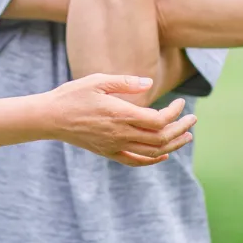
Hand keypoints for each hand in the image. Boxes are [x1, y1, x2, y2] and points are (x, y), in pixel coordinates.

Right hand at [45, 73, 194, 165]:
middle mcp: (121, 134)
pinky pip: (136, 161)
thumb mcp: (98, 81)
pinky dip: (153, 160)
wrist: (50, 118)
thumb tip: (149, 83)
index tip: (180, 102)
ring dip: (173, 145)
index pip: (159, 120)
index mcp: (121, 114)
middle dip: (181, 128)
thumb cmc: (72, 95)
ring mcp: (115, 146)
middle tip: (193, 119)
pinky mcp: (108, 153)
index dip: (175, 113)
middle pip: (161, 138)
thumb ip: (125, 82)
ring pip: (153, 152)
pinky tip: (164, 155)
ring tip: (186, 137)